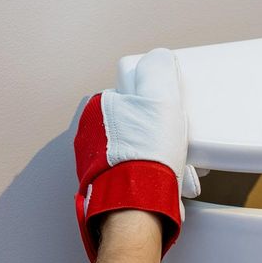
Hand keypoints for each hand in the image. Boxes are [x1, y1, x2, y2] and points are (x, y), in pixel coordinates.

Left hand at [72, 48, 200, 262]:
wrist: (137, 204)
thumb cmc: (146, 153)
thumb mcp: (160, 97)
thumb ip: (157, 70)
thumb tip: (157, 58)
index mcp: (100, 109)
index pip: (132, 93)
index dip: (155, 100)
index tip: (167, 112)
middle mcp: (91, 134)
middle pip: (134, 121)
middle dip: (153, 128)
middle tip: (170, 138)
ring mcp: (96, 162)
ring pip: (134, 147)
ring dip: (152, 152)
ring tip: (169, 161)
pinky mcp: (106, 185)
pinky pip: (131, 171)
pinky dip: (146, 173)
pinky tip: (161, 177)